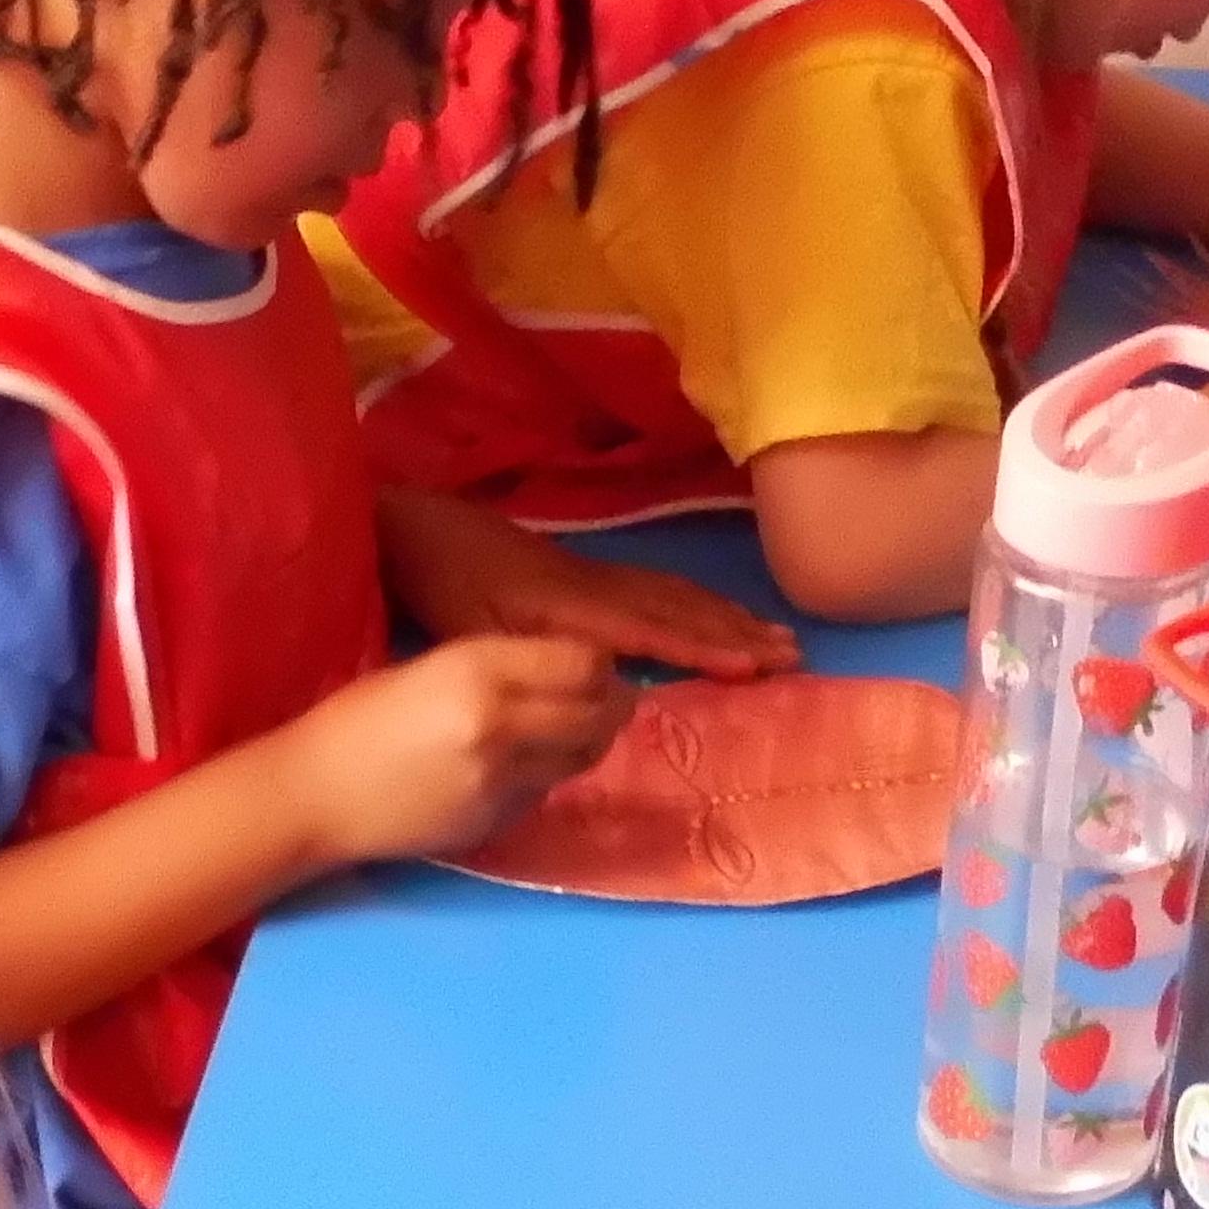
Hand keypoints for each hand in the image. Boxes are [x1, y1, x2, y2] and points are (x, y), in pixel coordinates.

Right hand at [270, 636, 632, 867]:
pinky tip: (515, 768)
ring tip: (570, 731)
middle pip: (599, 713)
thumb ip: (500, 667)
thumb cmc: (358, 719)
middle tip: (606, 701)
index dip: (601, 665)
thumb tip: (566, 672)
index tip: (594, 666)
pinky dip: (545, 777)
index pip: (585, 664)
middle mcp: (501, 723)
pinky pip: (545, 792)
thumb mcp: (430, 667)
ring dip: (588, 742)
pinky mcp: (495, 821)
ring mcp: (502, 779)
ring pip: (583, 758)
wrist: (315, 794)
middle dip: (612, 705)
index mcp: (478, 668)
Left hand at [379, 489, 800, 674]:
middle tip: (793, 656)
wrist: (416, 526)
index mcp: (573, 606)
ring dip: (726, 617)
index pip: (653, 631)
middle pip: (679, 609)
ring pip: (674, 594)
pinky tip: (713, 614)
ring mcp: (595, 573)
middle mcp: (596, 585)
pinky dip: (696, 603)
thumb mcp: (477, 637)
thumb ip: (540, 661)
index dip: (704, 649)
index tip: (753, 667)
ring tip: (774, 638)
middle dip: (737, 634)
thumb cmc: (439, 587)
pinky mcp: (585, 571)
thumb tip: (607, 681)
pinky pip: (657, 587)